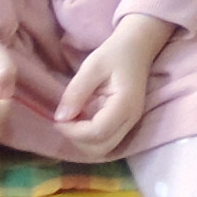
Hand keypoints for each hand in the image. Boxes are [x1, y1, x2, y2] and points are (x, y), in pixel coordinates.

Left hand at [52, 15, 170, 151]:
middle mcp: (131, 119)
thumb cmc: (115, 53)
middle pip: (101, 148)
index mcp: (125, 104)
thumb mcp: (92, 66)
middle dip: (77, 139)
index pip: (97, 132)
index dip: (73, 131)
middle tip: (65, 121)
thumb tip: (60, 118)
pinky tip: (82, 120)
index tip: (58, 118)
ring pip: (103, 150)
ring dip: (82, 141)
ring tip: (73, 121)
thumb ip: (76, 92)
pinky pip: (105, 141)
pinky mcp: (125, 123)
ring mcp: (130, 123)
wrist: (138, 47)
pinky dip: (89, 138)